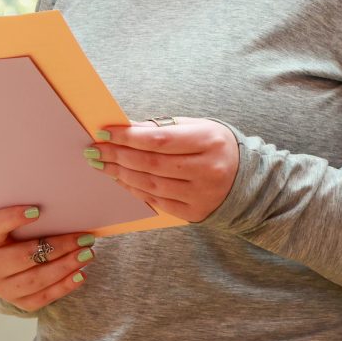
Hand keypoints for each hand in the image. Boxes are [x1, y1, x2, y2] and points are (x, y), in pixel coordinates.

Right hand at [0, 206, 94, 311]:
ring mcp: (2, 288)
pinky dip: (64, 286)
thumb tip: (63, 209)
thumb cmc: (16, 235)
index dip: (13, 217)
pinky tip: (81, 274)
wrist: (6, 265)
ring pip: (35, 279)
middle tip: (84, 238)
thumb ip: (32, 217)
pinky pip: (43, 297)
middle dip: (57, 247)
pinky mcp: (19, 302)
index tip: (37, 210)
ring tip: (87, 254)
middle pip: (23, 256)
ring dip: (65, 266)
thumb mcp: (15, 224)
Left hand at [88, 118, 238, 222]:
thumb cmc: (216, 146)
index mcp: (209, 141)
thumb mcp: (196, 127)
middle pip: (151, 164)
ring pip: (151, 185)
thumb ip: (162, 128)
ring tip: (102, 164)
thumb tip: (125, 128)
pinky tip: (121, 180)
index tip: (104, 132)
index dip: (128, 137)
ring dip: (121, 174)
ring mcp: (201, 195)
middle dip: (117, 156)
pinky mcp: (195, 213)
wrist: (247, 179)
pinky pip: (157, 202)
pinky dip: (135, 190)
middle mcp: (207, 170)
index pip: (160, 139)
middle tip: (94, 150)